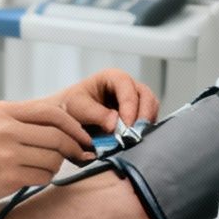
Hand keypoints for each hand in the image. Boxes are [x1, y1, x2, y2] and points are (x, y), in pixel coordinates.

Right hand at [0, 100, 94, 217]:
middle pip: (58, 135)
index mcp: (3, 111)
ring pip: (54, 157)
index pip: (52, 112)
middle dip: (74, 147)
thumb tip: (68, 127)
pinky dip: (44, 178)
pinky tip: (29, 177)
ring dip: (56, 165)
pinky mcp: (8, 176)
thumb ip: (25, 122)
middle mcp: (5, 128)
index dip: (74, 126)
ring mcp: (6, 152)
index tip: (83, 137)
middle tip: (80, 155)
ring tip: (41, 167)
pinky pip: (44, 175)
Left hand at [45, 69, 159, 135]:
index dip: (129, 105)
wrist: (67, 119)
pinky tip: (134, 140)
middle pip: (146, 96)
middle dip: (142, 116)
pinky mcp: (137, 116)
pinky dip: (143, 131)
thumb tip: (115, 124)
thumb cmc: (71, 107)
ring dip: (145, 124)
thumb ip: (96, 114)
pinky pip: (148, 122)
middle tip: (134, 135)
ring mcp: (135, 101)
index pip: (127, 86)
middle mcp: (127, 87)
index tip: (126, 126)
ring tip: (134, 139)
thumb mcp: (78, 108)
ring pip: (151, 109)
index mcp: (112, 77)